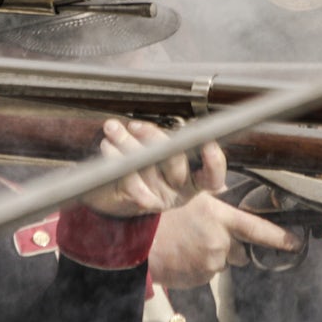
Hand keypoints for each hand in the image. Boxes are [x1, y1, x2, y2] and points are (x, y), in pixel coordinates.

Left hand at [81, 119, 226, 218]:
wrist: (119, 195)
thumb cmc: (151, 165)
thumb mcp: (167, 152)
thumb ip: (172, 138)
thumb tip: (170, 119)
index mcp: (197, 178)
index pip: (213, 176)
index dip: (214, 162)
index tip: (207, 143)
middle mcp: (182, 189)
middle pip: (176, 164)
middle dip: (153, 138)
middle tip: (135, 125)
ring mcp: (162, 198)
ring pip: (147, 168)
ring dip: (126, 143)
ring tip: (113, 128)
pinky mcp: (140, 202)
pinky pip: (129, 182)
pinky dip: (116, 160)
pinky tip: (108, 147)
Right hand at [148, 193, 303, 288]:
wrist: (137, 241)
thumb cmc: (161, 215)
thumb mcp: (190, 198)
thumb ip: (215, 203)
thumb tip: (229, 196)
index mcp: (219, 218)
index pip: (258, 229)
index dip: (279, 238)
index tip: (295, 243)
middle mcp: (219, 242)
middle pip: (239, 250)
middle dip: (230, 247)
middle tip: (206, 237)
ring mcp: (210, 263)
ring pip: (222, 262)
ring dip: (212, 257)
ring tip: (188, 245)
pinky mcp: (199, 278)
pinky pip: (207, 274)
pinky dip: (199, 267)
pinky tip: (183, 256)